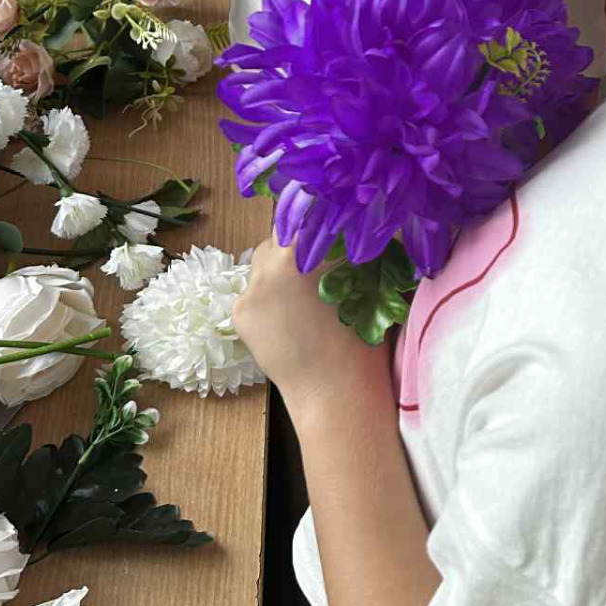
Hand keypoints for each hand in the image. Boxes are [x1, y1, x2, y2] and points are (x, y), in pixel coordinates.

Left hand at [232, 233, 385, 404]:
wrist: (335, 389)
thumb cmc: (362, 337)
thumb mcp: (365, 282)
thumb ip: (348, 250)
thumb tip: (346, 227)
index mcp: (306, 248)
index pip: (302, 216)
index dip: (313, 222)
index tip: (323, 232)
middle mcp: (273, 261)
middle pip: (277, 238)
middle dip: (293, 249)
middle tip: (314, 270)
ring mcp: (252, 287)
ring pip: (262, 265)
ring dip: (277, 273)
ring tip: (300, 300)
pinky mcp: (240, 312)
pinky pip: (253, 293)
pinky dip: (267, 301)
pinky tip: (287, 322)